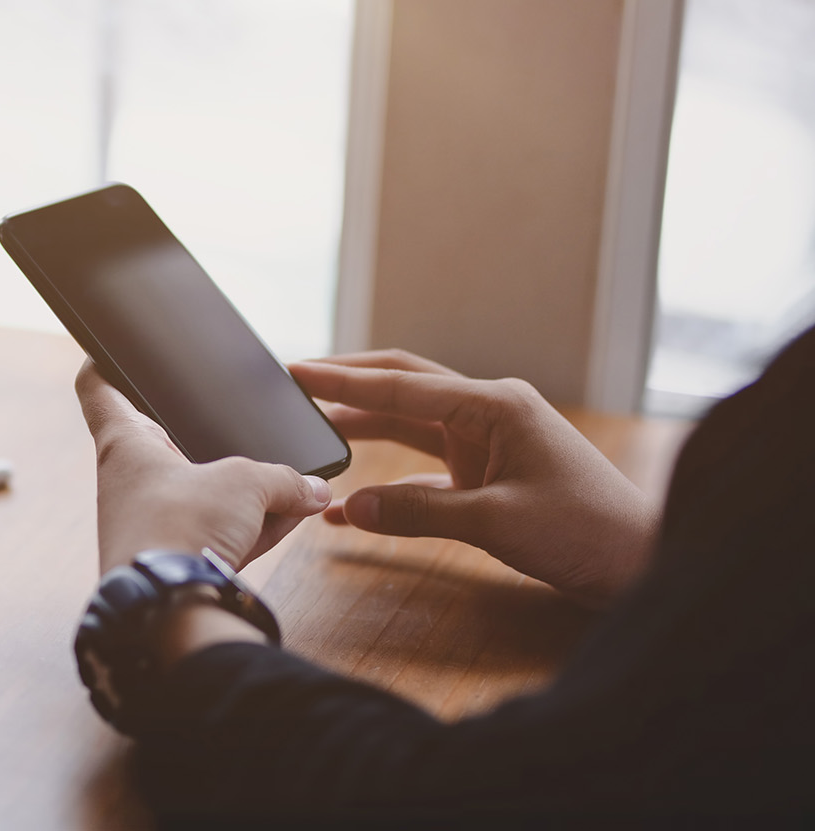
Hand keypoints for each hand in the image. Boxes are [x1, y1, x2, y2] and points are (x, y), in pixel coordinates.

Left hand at [75, 360, 331, 574]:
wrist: (168, 612)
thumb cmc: (182, 531)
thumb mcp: (247, 485)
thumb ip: (284, 479)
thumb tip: (315, 490)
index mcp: (123, 446)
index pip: (99, 389)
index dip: (105, 362)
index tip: (110, 349)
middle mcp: (127, 483)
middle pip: (165, 442)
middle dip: (208, 439)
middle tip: (242, 428)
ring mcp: (148, 524)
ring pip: (199, 494)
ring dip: (242, 493)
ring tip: (290, 489)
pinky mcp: (172, 561)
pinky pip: (213, 532)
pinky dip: (247, 527)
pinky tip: (287, 522)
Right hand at [288, 350, 658, 604]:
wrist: (639, 563)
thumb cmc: (585, 532)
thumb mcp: (495, 521)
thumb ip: (419, 512)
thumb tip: (352, 508)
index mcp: (495, 405)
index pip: (402, 385)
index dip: (343, 380)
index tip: (295, 370)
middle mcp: (490, 412)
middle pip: (404, 385)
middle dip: (349, 384)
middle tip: (296, 383)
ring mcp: (490, 441)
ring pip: (410, 422)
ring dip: (364, 427)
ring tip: (313, 430)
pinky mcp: (489, 473)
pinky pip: (424, 469)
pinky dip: (389, 483)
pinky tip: (353, 507)